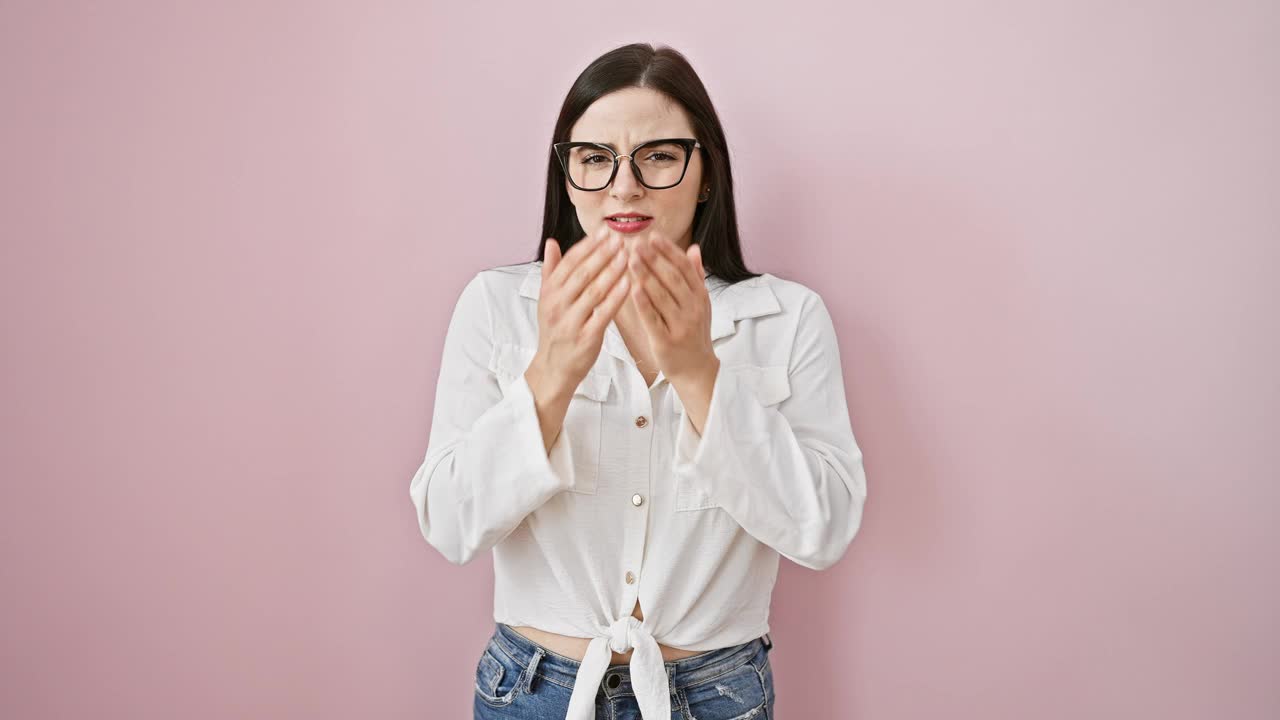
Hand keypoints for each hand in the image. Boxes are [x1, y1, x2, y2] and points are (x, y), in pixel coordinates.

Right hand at [532, 223, 629, 394]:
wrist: (554, 367)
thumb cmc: (556, 330)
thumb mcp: (547, 300)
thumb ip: (551, 270)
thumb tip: (551, 242)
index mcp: (549, 292)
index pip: (570, 262)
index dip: (588, 245)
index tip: (605, 231)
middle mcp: (558, 304)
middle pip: (583, 273)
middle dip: (603, 253)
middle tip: (620, 238)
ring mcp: (571, 321)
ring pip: (594, 290)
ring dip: (612, 271)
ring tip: (628, 255)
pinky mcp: (586, 337)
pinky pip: (603, 313)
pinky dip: (616, 297)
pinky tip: (629, 283)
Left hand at [625, 232, 716, 383]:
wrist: (696, 370)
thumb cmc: (694, 333)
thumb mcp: (700, 304)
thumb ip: (696, 276)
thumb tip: (694, 248)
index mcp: (700, 296)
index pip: (684, 267)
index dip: (668, 250)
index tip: (652, 236)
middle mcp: (693, 308)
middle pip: (672, 278)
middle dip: (653, 258)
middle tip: (636, 243)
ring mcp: (681, 325)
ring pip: (661, 295)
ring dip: (645, 275)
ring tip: (629, 259)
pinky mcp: (666, 341)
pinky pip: (653, 318)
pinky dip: (643, 302)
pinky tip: (632, 288)